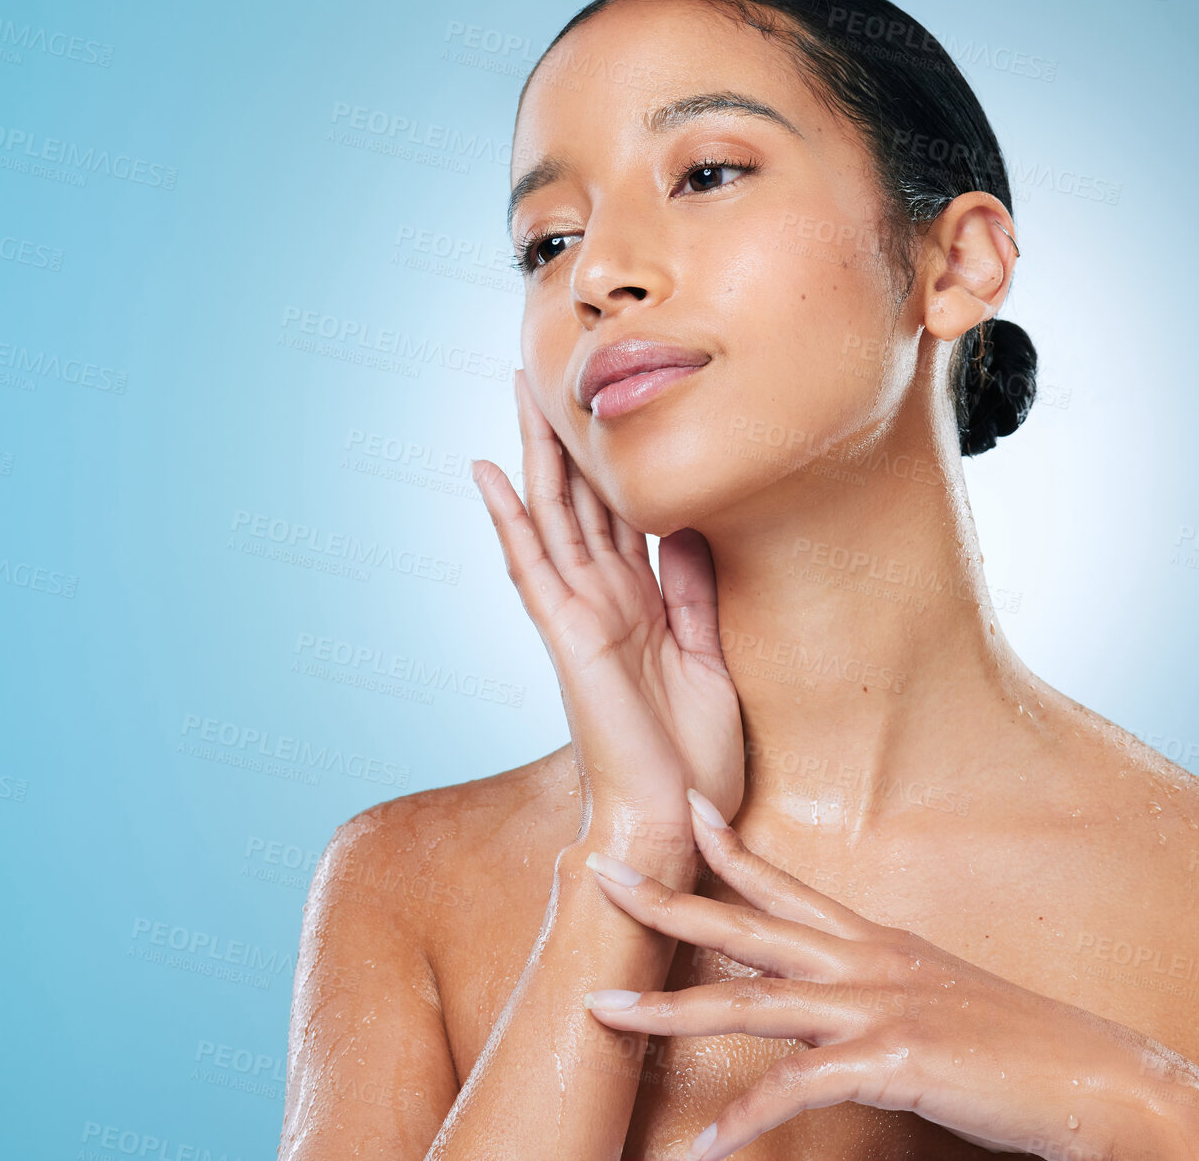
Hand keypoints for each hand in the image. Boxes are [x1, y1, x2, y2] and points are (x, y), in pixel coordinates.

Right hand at [471, 370, 744, 830]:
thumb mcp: (710, 660)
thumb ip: (697, 596)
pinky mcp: (567, 637)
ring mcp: (580, 616)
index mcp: (642, 606)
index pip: (623, 516)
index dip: (613, 462)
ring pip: (554, 516)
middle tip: (551, 373)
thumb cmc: (692, 761)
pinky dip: (509, 518)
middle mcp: (605, 602)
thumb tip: (696, 532)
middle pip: (583, 501)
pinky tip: (488, 471)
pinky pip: (533, 566)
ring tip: (521, 391)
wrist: (674, 824)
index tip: (608, 409)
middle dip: (569, 439)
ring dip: (538, 453)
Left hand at [580, 789, 1198, 1160]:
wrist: (1103, 1081)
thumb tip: (835, 1014)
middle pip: (747, 925)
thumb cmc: (1021, 1050)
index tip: (680, 805)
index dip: (729, 848)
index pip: (788, 885)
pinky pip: (797, 1091)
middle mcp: (870, 962)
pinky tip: (703, 1148)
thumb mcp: (939, 1005)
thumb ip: (880, 1000)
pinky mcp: (894, 1063)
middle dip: (667, 898)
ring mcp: (880, 1008)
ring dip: (669, 1007)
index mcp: (879, 944)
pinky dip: (744, 1120)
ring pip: (750, 1000)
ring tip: (601, 1011)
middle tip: (597, 870)